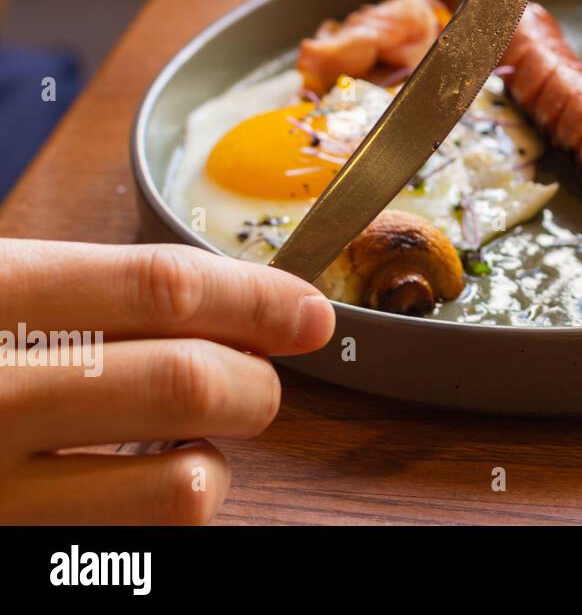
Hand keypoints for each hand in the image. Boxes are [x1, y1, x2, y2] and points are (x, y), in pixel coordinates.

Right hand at [0, 239, 333, 523]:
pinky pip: (139, 534)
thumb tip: (258, 304)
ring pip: (181, 482)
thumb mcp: (8, 289)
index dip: (257, 298)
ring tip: (188, 435)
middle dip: (253, 381)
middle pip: (188, 378)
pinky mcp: (13, 540)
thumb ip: (106, 292)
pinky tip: (141, 476)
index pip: (163, 287)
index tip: (306, 311)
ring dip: (216, 455)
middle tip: (254, 380)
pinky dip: (171, 502)